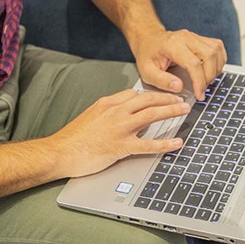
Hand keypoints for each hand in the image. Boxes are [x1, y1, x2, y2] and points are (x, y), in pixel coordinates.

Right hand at [50, 89, 189, 177]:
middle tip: (181, 99)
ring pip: (151, 115)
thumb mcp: (90, 115)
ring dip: (171, 112)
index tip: (162, 96)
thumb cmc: (73, 138)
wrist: (61, 151)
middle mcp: (115, 111)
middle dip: (167, 98)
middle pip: (147, 100)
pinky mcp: (121, 146)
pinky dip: (165, 143)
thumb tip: (121, 113)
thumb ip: (107, 112)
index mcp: (107, 103)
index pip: (135, 93)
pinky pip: (148, 144)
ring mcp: (119, 128)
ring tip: (184, 111)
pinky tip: (176, 142)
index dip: (151, 94)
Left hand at [132, 30, 226, 100]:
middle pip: (209, 55)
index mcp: (172, 45)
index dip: (199, 81)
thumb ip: (161, 81)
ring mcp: (195, 36)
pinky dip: (218, 61)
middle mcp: (186, 38)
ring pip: (216, 50)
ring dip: (216, 69)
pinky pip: (217, 47)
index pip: (193, 63)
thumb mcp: (147, 71)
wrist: (149, 39)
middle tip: (202, 89)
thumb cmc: (148, 55)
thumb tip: (178, 87)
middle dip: (209, 76)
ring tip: (205, 81)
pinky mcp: (200, 38)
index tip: (199, 94)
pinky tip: (211, 70)